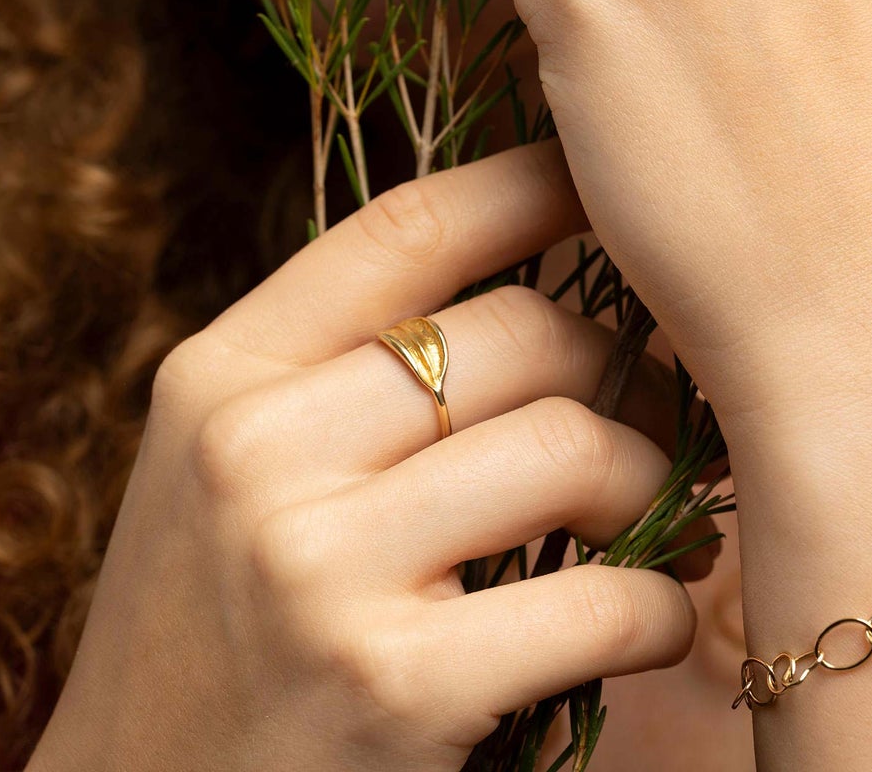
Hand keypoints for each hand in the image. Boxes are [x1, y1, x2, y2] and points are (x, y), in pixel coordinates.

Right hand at [29, 143, 697, 771]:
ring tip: (657, 521)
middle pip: (518, 329)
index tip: (603, 185)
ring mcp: (320, 568)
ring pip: (568, 445)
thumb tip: (525, 280)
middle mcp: (258, 452)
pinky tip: (648, 621)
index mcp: (221, 377)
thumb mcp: (227, 472)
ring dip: (648, 483)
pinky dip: (656, 607)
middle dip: (621, 365)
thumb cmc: (213, 635)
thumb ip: (340, 373)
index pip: (404, 228)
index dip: (528, 185)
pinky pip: (598, 599)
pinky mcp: (396, 686)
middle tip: (658, 409)